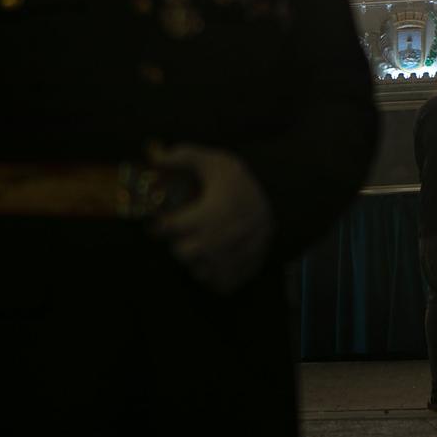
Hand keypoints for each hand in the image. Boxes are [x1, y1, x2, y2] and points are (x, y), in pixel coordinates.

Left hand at [148, 143, 275, 294]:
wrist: (284, 194)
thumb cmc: (243, 179)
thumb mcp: (215, 161)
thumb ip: (182, 156)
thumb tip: (152, 152)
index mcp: (208, 214)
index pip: (169, 228)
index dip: (159, 224)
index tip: (160, 221)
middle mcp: (218, 240)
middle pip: (181, 253)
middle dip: (178, 243)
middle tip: (184, 233)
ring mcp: (232, 258)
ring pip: (199, 271)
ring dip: (196, 260)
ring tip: (201, 245)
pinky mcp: (245, 269)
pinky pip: (220, 284)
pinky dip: (215, 276)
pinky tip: (216, 260)